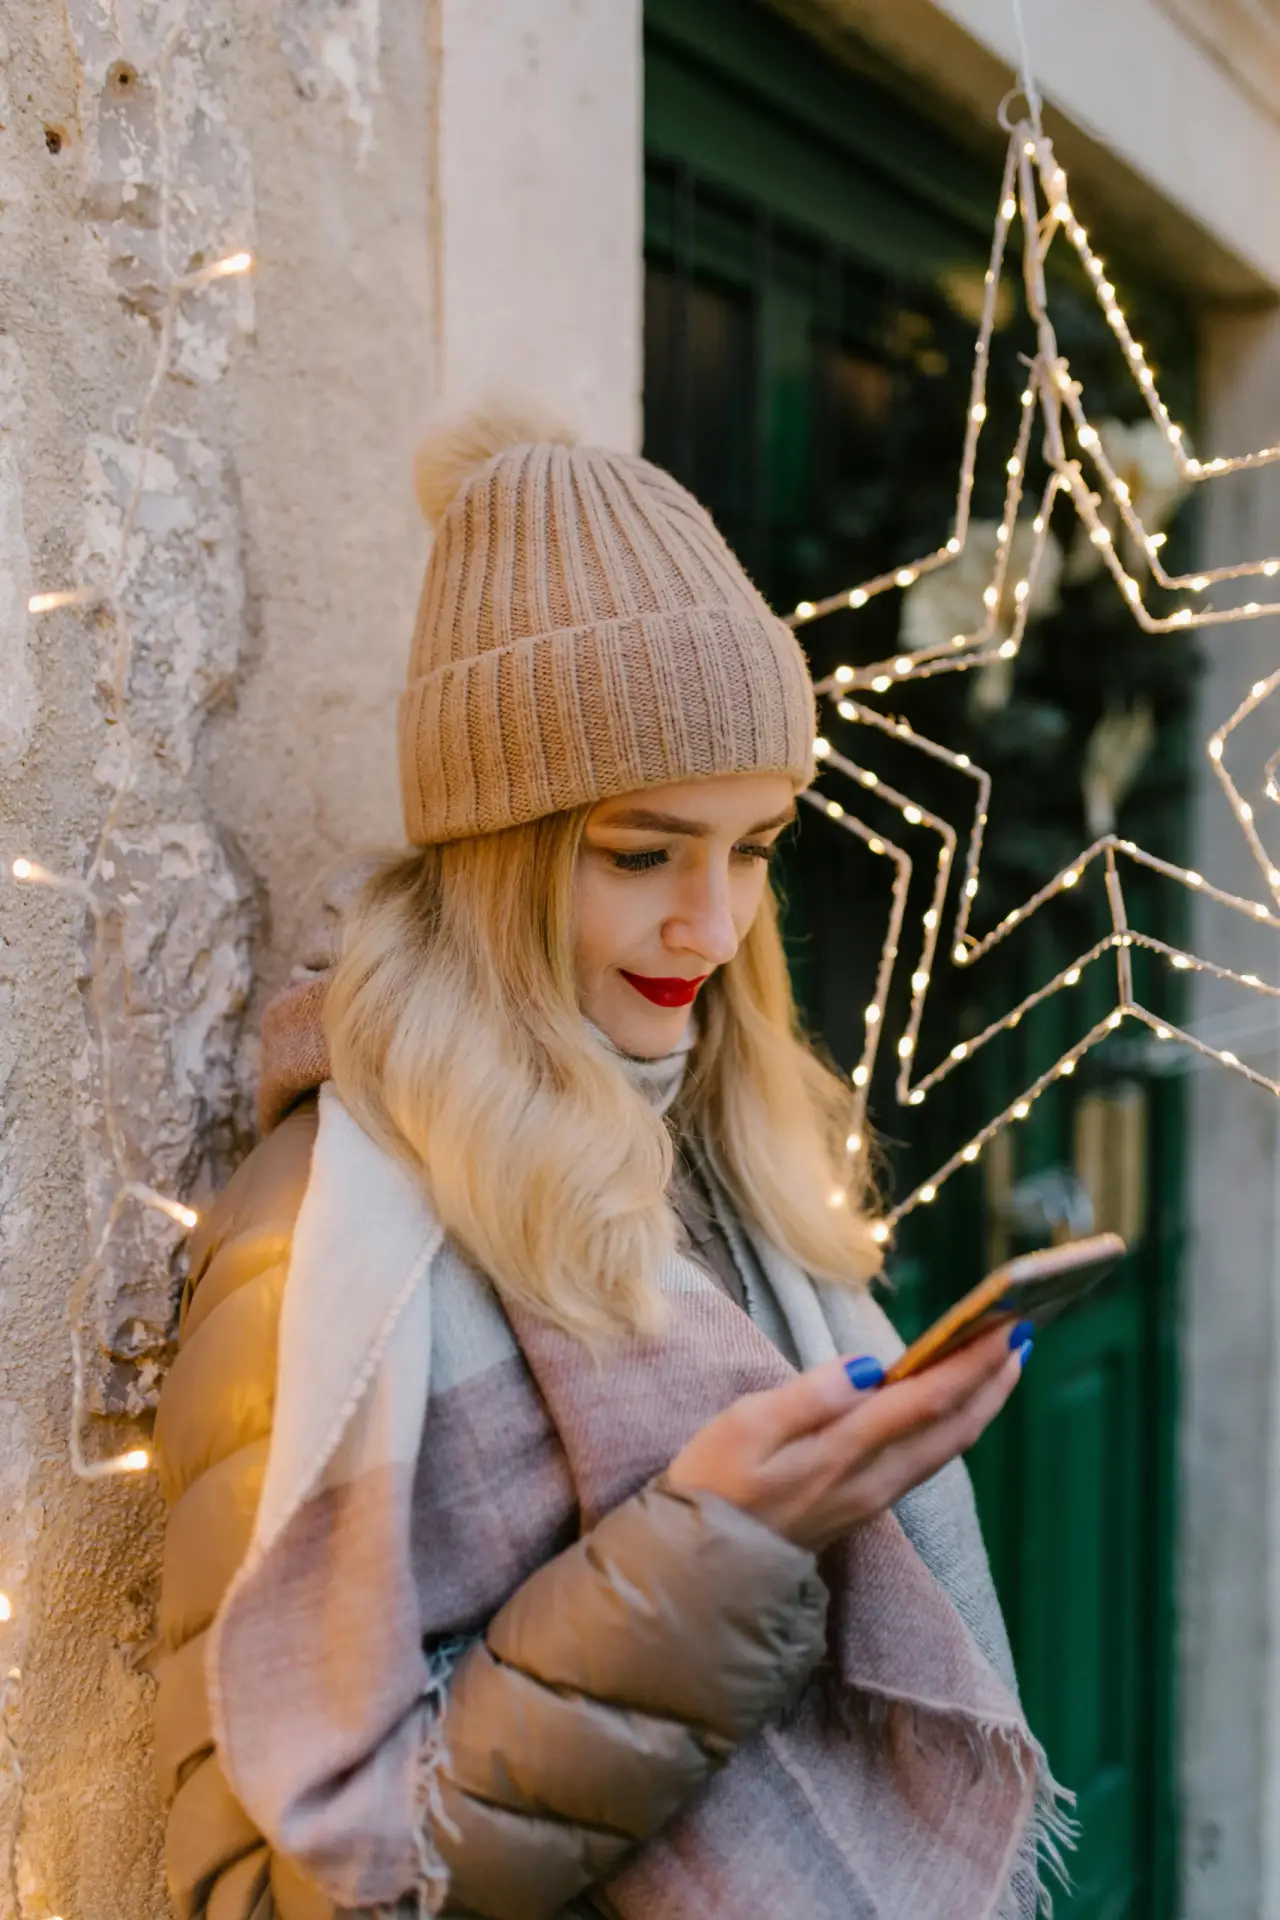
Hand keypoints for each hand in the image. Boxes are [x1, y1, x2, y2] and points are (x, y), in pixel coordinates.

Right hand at [666, 1325, 1023, 1553]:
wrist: (701, 1572)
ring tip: (1003, 1360)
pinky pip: (928, 1460)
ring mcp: (872, 1498)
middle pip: (953, 1426)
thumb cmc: (710, 1487)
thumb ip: (807, 1396)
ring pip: (947, 1447)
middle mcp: (870, 1481)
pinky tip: (955, 1404)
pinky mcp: (864, 1506)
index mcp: (841, 1454)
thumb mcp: (742, 1428)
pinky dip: (954, 1424)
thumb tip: (867, 1368)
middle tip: (1024, 1330)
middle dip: (993, 1378)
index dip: (971, 1361)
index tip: (1007, 1324)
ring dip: (982, 1401)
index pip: (925, 1399)